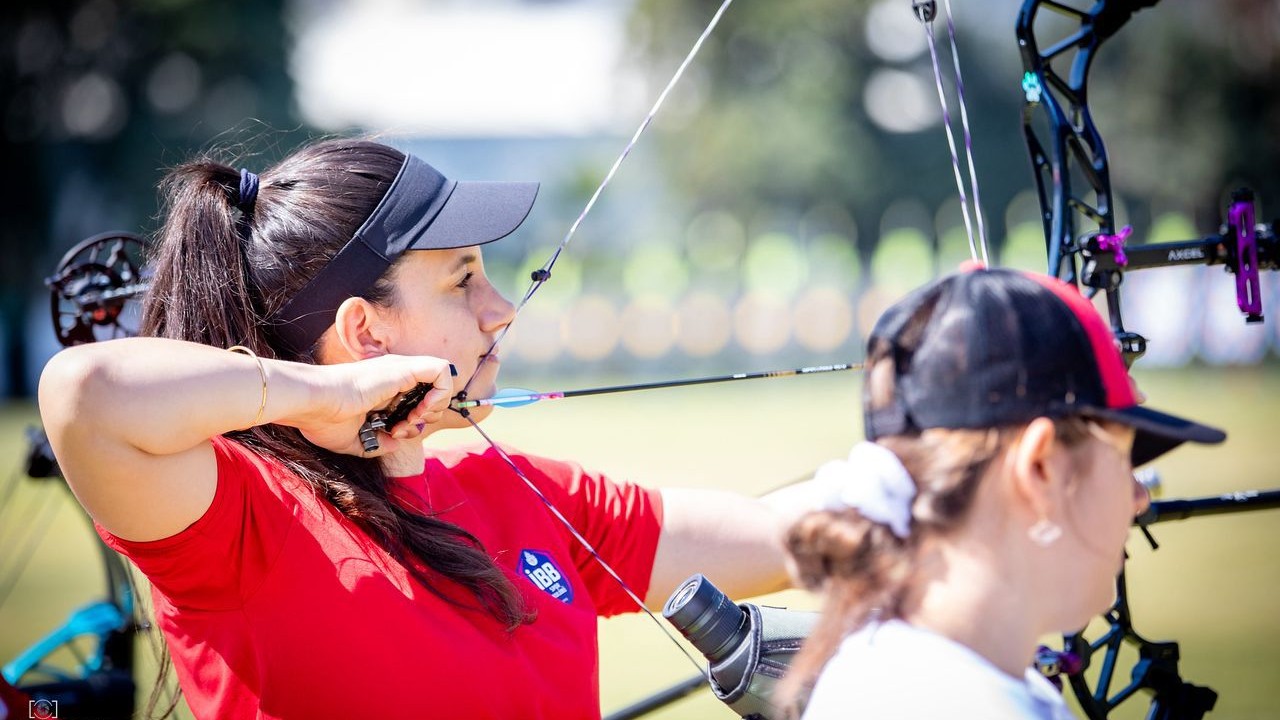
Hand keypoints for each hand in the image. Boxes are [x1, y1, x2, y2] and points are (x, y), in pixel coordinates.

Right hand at [286, 355, 454, 456]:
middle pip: (432, 392)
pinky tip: (420, 410)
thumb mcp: (355, 439)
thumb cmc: (323, 420)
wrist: (312, 403)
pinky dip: (441, 393)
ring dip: (435, 407)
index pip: (415, 402)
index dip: (414, 421)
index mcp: (382, 389)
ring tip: (410, 420)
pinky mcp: (404, 368)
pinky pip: (442, 370)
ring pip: (442, 380)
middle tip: (404, 428)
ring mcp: (400, 369)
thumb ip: (377, 442)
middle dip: (427, 416)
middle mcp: (394, 376)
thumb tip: (395, 444)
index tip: (396, 434)